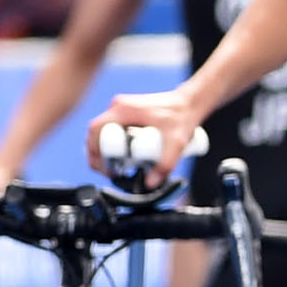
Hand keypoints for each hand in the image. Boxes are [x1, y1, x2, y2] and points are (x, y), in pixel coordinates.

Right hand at [86, 90, 203, 186]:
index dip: (95, 152)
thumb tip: (151, 183)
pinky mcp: (128, 112)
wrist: (191, 103)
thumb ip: (166, 163)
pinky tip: (122, 156)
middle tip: (112, 172)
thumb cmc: (183, 116)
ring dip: (106, 150)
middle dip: (99, 155)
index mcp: (123, 110)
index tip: (106, 168)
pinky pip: (113, 129)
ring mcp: (122, 108)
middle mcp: (119, 107)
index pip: (95, 131)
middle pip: (97, 134)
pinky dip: (113, 143)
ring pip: (104, 132)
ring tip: (118, 167)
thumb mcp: (176, 141)